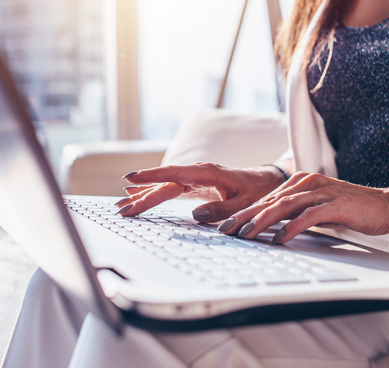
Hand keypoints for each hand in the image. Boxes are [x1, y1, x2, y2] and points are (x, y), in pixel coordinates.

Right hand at [118, 163, 285, 220]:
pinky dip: (153, 193)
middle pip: (164, 184)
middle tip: (120, 208)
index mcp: (207, 173)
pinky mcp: (193, 186)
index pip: (173, 174)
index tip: (131, 178)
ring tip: (121, 205)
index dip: (151, 177)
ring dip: (143, 195)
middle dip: (141, 195)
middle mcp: (196, 173)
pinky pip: (169, 189)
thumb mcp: (245, 203)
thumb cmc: (258, 191)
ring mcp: (193, 179)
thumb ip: (222, 209)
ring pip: (164, 186)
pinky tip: (137, 197)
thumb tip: (196, 215)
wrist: (267, 181)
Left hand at [218, 172, 388, 243]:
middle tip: (225, 230)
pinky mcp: (335, 204)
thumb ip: (292, 214)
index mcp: (299, 182)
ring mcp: (321, 192)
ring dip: (262, 221)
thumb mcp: (314, 210)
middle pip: (269, 200)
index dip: (243, 212)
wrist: (383, 206)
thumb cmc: (347, 210)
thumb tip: (266, 229)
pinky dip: (292, 227)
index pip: (265, 199)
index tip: (225, 226)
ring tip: (246, 234)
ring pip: (284, 206)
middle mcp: (306, 183)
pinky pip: (309, 216)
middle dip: (245, 216)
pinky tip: (280, 238)